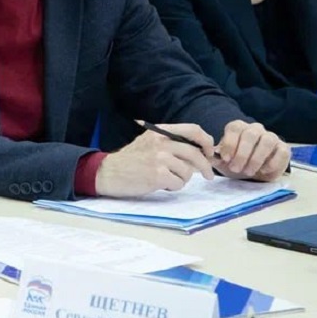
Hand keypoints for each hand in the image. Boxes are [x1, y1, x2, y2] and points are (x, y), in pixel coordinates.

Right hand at [95, 123, 215, 196]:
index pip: (193, 130)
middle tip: (208, 176)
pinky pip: (179, 183)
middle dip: (205, 167)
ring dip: (182, 179)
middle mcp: (161, 142)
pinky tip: (161, 184)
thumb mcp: (149, 142)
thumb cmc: (130, 160)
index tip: (209, 152)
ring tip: (167, 179)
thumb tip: (200, 153)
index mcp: (160, 131)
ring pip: (188, 171)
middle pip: (195, 153)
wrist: (107, 172)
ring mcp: (159, 158)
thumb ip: (171, 143)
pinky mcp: (157, 175)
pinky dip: (173, 187)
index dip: (206, 141)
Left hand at [214, 120, 288, 180]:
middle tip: (236, 168)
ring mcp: (271, 137)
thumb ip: (215, 157)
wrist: (253, 173)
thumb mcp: (222, 161)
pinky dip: (273, 162)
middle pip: (250, 134)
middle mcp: (255, 129)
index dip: (230, 143)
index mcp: (238, 128)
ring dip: (256, 158)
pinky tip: (263, 171)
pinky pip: (282, 151)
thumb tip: (210, 155)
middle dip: (242, 153)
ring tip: (248, 172)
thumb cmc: (235, 163)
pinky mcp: (284, 148)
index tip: (226, 159)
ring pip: (267, 141)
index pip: (234, 128)